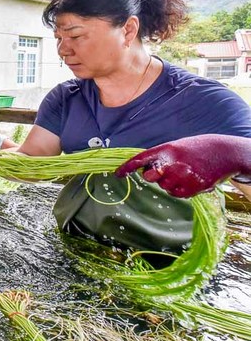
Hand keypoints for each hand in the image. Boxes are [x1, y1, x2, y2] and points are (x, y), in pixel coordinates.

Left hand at [116, 134, 250, 197]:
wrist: (223, 152)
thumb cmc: (195, 149)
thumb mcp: (175, 147)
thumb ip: (159, 158)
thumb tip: (144, 171)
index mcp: (166, 150)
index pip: (140, 159)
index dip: (127, 167)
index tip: (117, 174)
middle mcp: (172, 163)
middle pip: (149, 178)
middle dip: (152, 176)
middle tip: (165, 170)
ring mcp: (182, 176)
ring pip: (164, 186)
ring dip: (170, 182)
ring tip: (186, 171)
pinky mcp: (192, 188)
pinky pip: (176, 194)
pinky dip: (180, 189)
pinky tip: (191, 179)